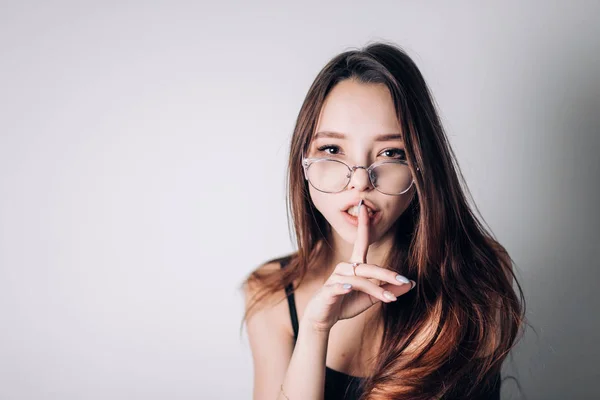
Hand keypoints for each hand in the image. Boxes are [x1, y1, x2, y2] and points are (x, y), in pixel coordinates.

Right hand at [302, 200, 415, 331]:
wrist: (323, 318)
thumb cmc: (346, 304)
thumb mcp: (371, 298)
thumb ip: (389, 290)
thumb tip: (411, 284)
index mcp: (355, 266)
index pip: (361, 243)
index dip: (363, 226)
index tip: (364, 207)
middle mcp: (345, 268)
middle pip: (368, 267)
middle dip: (387, 274)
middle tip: (404, 281)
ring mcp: (336, 278)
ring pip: (359, 279)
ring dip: (375, 289)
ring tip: (390, 299)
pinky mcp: (328, 290)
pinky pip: (339, 286)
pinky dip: (345, 286)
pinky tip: (350, 288)